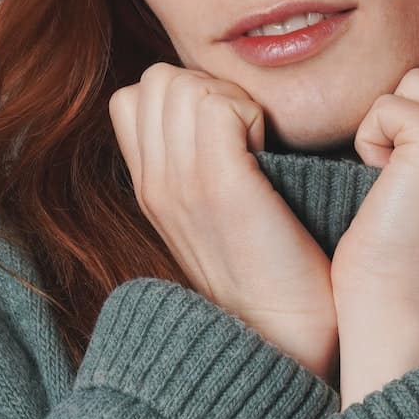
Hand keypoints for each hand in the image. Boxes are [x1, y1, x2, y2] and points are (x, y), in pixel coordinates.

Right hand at [108, 63, 338, 381]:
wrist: (284, 339)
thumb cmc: (272, 271)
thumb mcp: (216, 215)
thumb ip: (202, 163)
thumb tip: (220, 113)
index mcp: (148, 188)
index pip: (135, 96)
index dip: (186, 96)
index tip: (226, 135)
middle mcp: (154, 183)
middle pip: (157, 79)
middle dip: (207, 88)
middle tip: (243, 135)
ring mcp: (180, 185)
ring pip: (184, 83)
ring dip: (229, 98)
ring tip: (255, 145)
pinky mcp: (220, 187)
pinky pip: (218, 104)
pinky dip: (250, 113)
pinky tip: (269, 154)